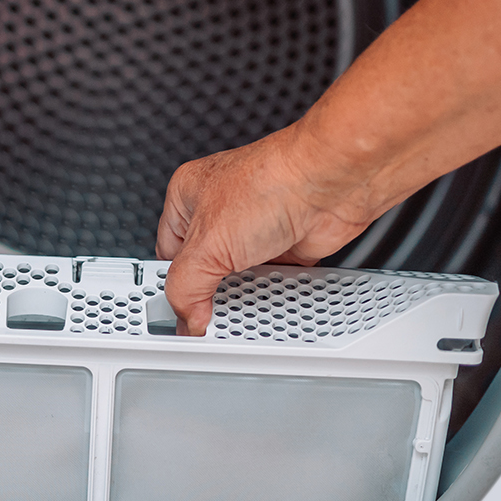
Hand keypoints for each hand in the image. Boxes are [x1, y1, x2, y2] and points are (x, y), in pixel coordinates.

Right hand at [155, 121, 378, 335]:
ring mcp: (255, 228)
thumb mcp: (208, 244)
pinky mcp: (286, 245)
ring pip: (239, 277)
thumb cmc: (272, 182)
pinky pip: (272, 280)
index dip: (172, 285)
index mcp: (188, 196)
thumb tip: (186, 317)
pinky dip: (274, 290)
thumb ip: (187, 287)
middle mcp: (221, 210)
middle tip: (210, 314)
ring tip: (244, 300)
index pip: (168, 254)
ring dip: (245, 292)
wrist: (332, 182)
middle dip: (210, 292)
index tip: (179, 313)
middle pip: (204, 269)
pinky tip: (272, 294)